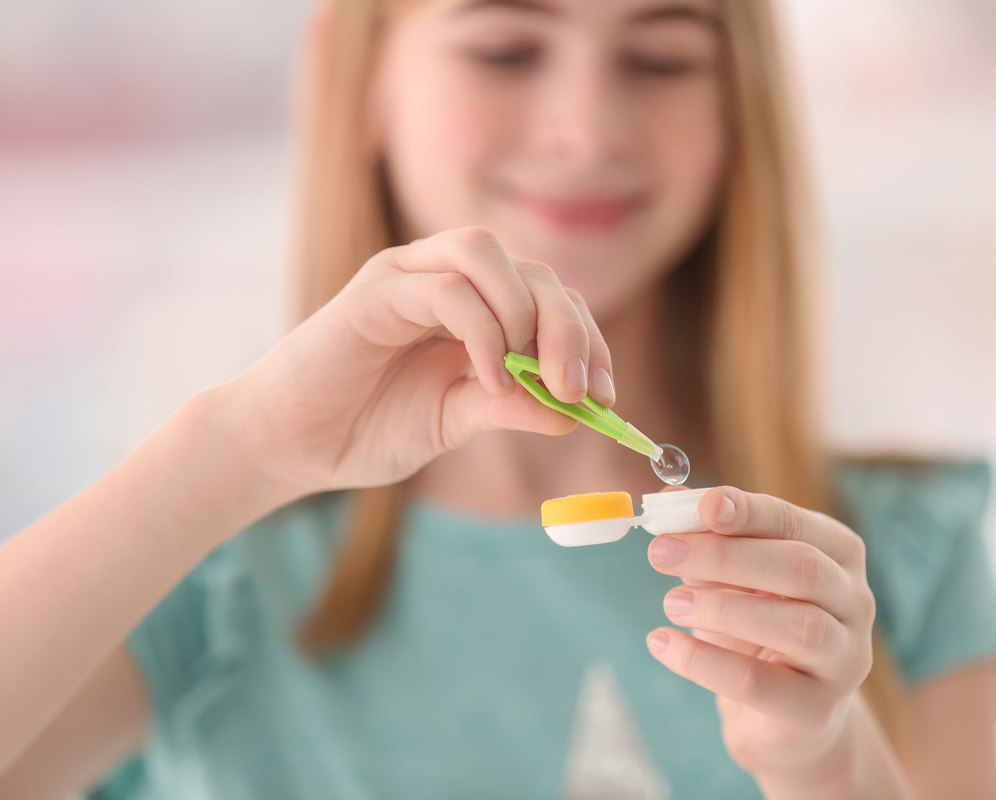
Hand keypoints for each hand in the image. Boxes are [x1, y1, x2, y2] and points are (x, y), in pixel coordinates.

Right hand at [224, 227, 613, 496]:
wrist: (291, 445)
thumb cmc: (367, 427)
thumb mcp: (457, 422)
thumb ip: (513, 410)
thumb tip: (575, 414)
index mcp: (476, 307)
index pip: (551, 299)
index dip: (587, 341)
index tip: (606, 397)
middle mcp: (446, 280)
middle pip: (532, 270)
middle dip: (569, 329)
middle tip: (581, 389)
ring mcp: (408, 277)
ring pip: (486, 253)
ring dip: (527, 312)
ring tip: (532, 375)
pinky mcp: (374, 291)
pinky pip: (444, 289)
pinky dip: (481, 330)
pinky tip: (487, 379)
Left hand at [645, 486, 875, 781]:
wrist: (784, 715)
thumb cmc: (759, 625)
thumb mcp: (734, 575)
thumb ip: (706, 535)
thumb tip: (667, 499)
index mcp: (838, 554)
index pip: (796, 523)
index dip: (750, 512)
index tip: (703, 505)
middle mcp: (854, 602)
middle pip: (801, 568)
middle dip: (726, 556)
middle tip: (662, 552)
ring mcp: (844, 659)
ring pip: (796, 626)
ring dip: (723, 608)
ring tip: (671, 602)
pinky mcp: (815, 710)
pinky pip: (758, 683)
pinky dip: (703, 661)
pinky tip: (662, 643)